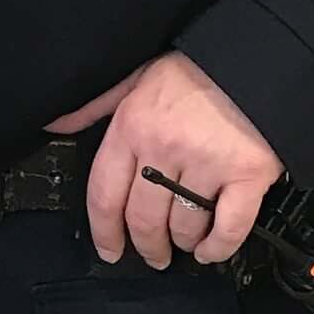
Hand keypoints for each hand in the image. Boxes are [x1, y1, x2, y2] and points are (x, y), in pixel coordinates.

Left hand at [48, 51, 283, 269]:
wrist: (257, 57)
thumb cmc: (197, 70)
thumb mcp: (135, 77)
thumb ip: (96, 106)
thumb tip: (55, 125)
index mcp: (133, 127)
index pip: (105, 194)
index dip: (104, 232)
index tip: (109, 250)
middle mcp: (165, 148)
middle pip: (144, 218)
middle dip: (147, 246)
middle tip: (153, 255)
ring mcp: (207, 163)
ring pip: (184, 226)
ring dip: (183, 243)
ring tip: (185, 243)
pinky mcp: (248, 174)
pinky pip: (229, 227)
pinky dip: (219, 247)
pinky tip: (211, 250)